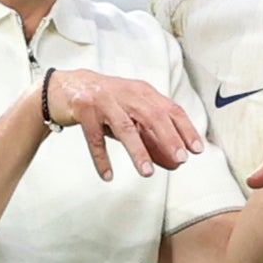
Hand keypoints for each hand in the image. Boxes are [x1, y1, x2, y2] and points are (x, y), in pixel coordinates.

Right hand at [44, 68, 204, 181]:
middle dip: (168, 138)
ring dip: (137, 150)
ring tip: (147, 172)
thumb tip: (173, 161)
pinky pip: (94, 137)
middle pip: (152, 116)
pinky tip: (108, 175)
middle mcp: (127, 94)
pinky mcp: (85, 110)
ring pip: (125, 127)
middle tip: (179, 159)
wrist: (66, 87)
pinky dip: (101, 157)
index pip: (171, 109)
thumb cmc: (106, 101)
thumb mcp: (130, 113)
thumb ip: (150, 134)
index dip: (185, 129)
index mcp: (143, 92)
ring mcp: (105, 101)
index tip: (196, 149)